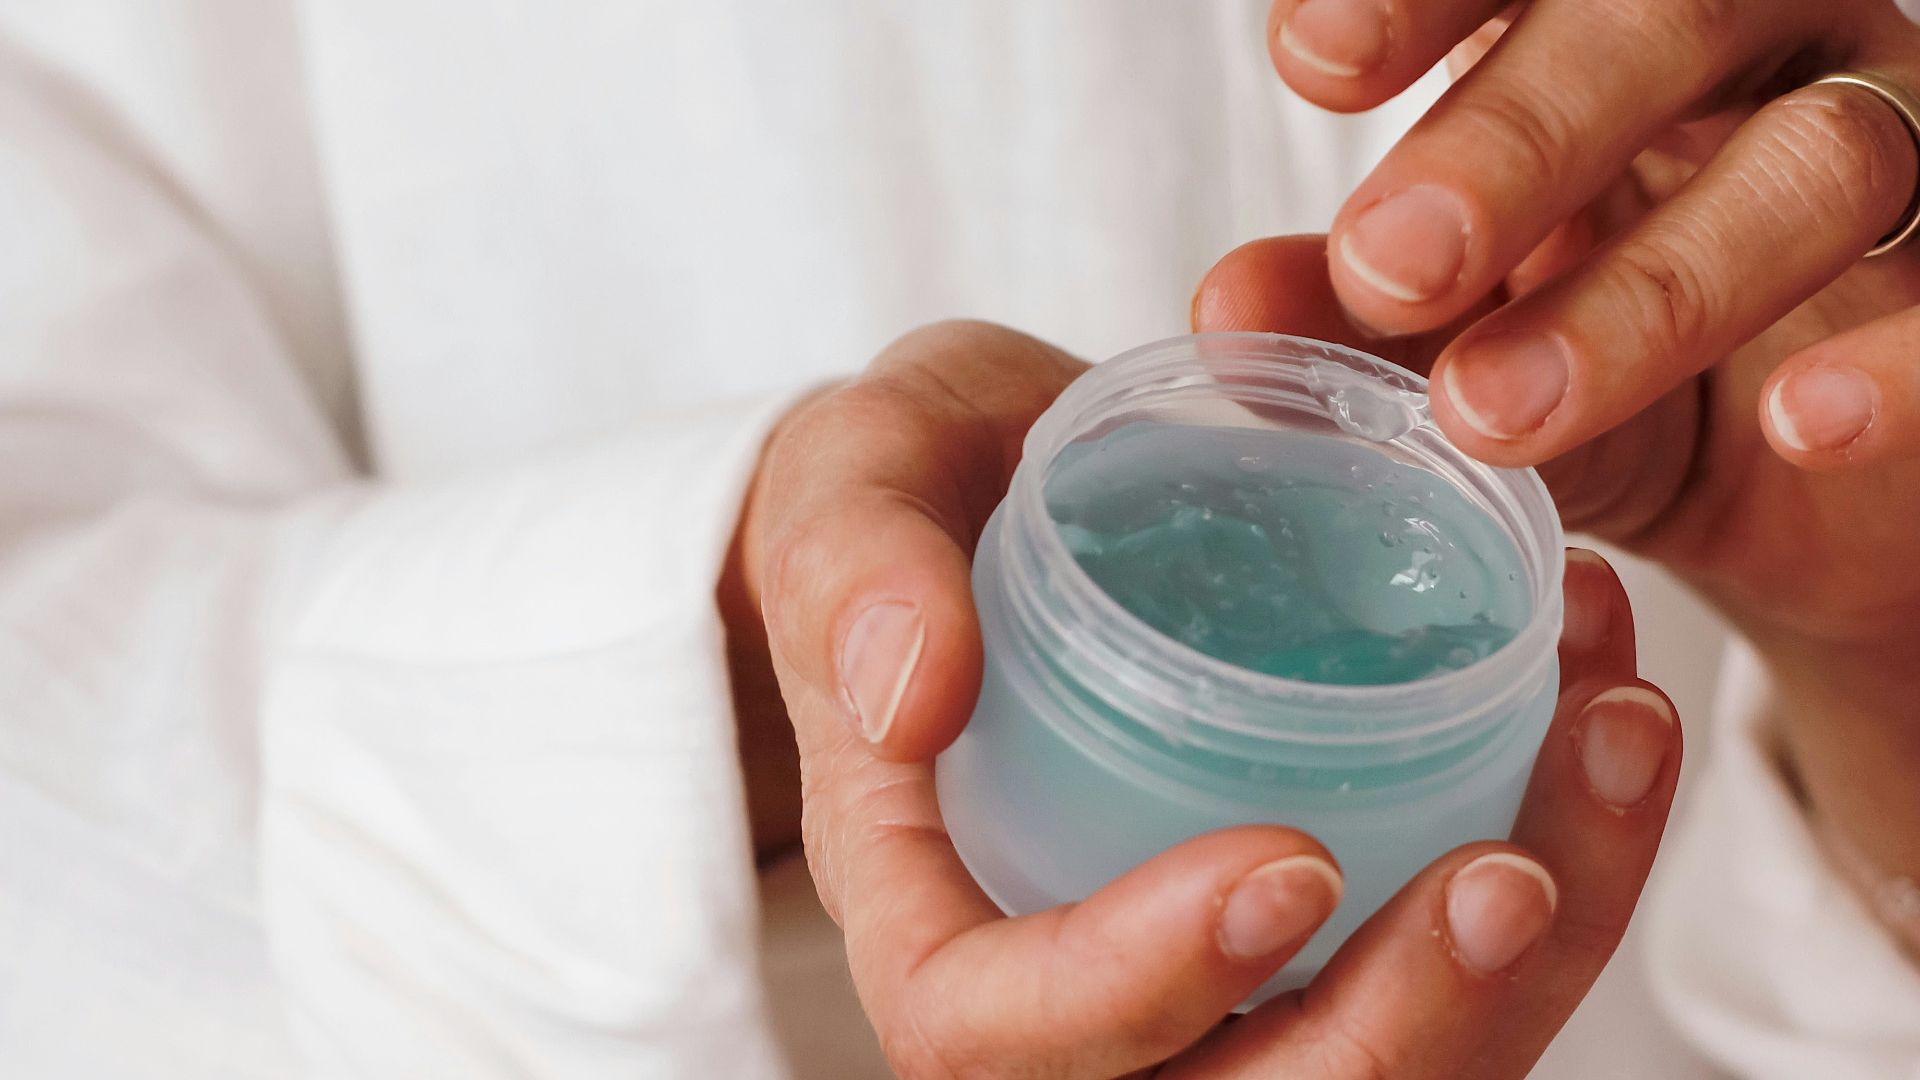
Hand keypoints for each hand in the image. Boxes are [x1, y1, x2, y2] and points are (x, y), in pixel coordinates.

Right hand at [730, 319, 1681, 1077]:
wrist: (998, 487)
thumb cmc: (909, 495)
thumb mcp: (852, 484)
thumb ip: (857, 568)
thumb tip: (912, 687)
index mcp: (928, 904)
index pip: (997, 1032)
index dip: (1142, 990)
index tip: (1290, 859)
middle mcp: (1071, 981)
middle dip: (1396, 1031)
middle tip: (1514, 869)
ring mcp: (1211, 963)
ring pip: (1382, 1061)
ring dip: (1530, 954)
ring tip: (1613, 739)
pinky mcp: (1317, 911)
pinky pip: (1452, 961)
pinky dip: (1567, 860)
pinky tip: (1604, 701)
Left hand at [1220, 0, 1919, 896]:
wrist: (1816, 485)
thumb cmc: (1622, 370)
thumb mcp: (1477, 339)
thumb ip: (1359, 322)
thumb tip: (1224, 312)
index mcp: (1617, 24)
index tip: (1310, 59)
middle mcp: (1773, 39)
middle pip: (1672, 15)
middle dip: (1516, 137)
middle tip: (1385, 266)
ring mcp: (1901, 134)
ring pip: (1820, 158)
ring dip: (1652, 289)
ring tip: (1494, 407)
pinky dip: (1898, 360)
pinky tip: (1799, 421)